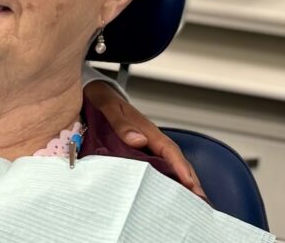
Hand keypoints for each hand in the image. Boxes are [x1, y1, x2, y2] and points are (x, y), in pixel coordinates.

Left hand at [84, 80, 206, 199]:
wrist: (95, 94)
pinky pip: (156, 165)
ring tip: (190, 200)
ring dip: (180, 181)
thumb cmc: (103, 100)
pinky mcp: (139, 150)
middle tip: (200, 200)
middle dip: (189, 179)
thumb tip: (139, 140)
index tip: (190, 183)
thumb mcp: (109, 107)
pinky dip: (166, 178)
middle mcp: (150, 138)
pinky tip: (167, 190)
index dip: (180, 166)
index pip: (168, 149)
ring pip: (168, 164)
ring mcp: (146, 144)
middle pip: (175, 160)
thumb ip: (121, 123)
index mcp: (146, 129)